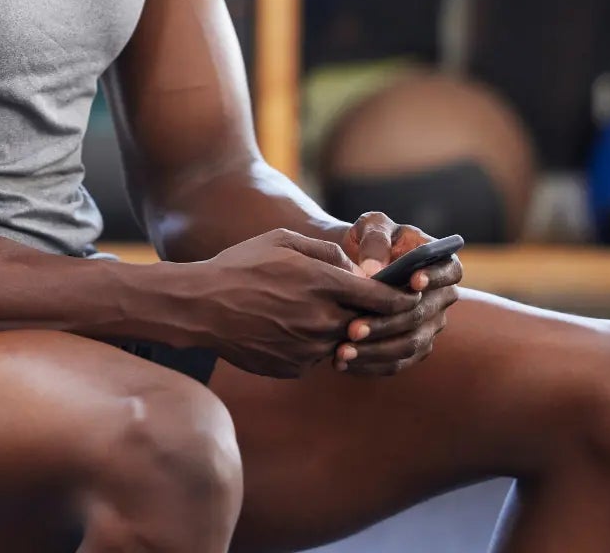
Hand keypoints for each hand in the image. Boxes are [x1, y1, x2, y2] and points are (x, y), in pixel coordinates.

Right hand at [188, 228, 419, 378]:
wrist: (200, 307)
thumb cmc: (240, 266)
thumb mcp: (283, 241)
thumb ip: (327, 252)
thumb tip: (358, 269)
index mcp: (321, 283)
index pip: (381, 298)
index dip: (401, 299)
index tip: (410, 297)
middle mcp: (319, 319)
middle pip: (366, 324)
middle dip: (371, 317)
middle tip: (369, 307)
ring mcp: (306, 348)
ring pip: (342, 342)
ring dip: (340, 331)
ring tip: (314, 313)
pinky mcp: (293, 367)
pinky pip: (317, 357)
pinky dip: (314, 345)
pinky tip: (290, 328)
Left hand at [333, 212, 463, 376]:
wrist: (354, 263)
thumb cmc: (368, 240)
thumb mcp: (371, 227)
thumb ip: (375, 240)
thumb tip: (373, 271)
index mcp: (441, 263)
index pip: (450, 271)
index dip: (435, 277)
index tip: (412, 281)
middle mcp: (441, 298)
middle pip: (422, 315)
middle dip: (387, 323)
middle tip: (353, 329)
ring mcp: (430, 325)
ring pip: (410, 344)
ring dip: (376, 350)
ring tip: (343, 351)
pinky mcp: (413, 347)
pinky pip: (397, 363)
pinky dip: (371, 365)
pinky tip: (343, 362)